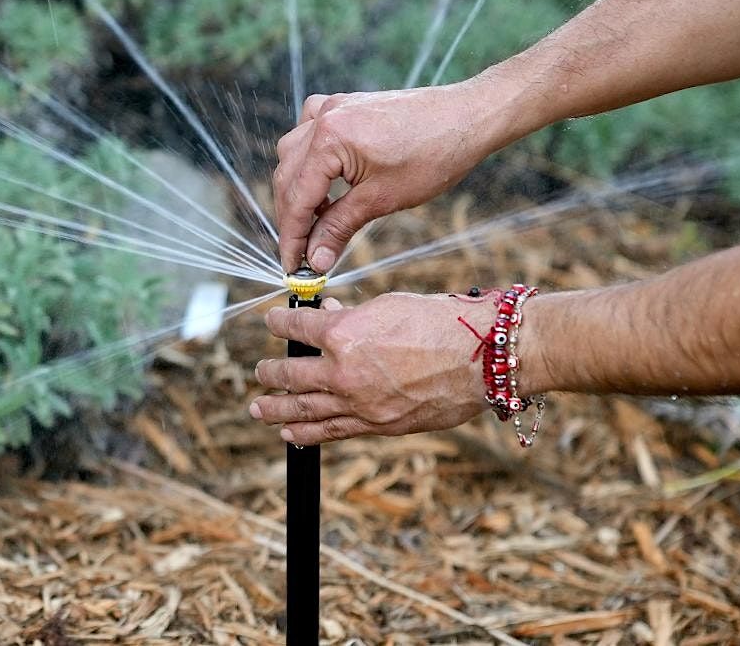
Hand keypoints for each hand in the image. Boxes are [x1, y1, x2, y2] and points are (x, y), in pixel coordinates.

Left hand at [251, 294, 489, 445]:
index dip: (279, 324)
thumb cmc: (440, 323)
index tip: (271, 323)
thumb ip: (353, 315)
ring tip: (258, 408)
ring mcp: (358, 403)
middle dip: (271, 373)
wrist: (481, 359)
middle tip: (259, 372)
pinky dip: (307, 433)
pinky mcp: (376, 425)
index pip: (297, 328)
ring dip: (276, 408)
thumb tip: (331, 312)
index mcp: (343, 333)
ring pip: (304, 409)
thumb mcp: (389, 306)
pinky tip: (290, 433)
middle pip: (291, 374)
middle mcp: (343, 371)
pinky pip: (332, 431)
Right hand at [273, 83, 505, 272]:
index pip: (296, 198)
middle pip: (288, 177)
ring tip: (318, 220)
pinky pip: (309, 131)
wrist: (469, 118)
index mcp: (330, 139)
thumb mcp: (382, 200)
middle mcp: (324, 118)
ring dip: (299, 189)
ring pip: (292, 154)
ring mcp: (333, 107)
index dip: (291, 238)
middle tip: (303, 253)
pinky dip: (309, 158)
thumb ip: (339, 228)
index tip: (292, 267)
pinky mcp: (344, 106)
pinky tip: (324, 177)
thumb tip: (314, 260)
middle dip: (293, 218)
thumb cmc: (434, 156)